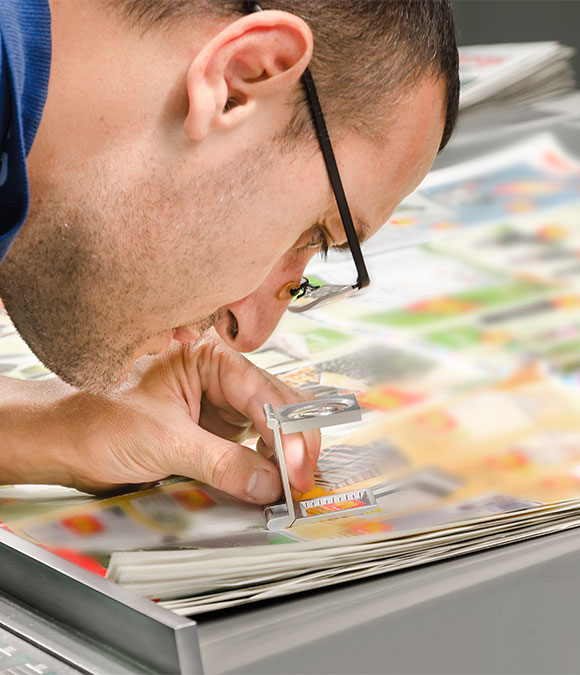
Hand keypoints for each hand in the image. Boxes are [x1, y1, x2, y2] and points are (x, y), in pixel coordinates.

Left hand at [44, 331, 319, 502]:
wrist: (66, 441)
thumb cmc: (99, 420)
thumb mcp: (163, 441)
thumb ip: (220, 462)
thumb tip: (266, 483)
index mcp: (209, 358)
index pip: (264, 392)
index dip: (287, 431)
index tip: (296, 468)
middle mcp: (221, 377)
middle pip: (278, 406)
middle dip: (294, 443)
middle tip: (298, 483)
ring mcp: (222, 406)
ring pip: (273, 427)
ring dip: (285, 456)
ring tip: (288, 487)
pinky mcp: (218, 432)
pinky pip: (255, 447)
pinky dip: (268, 466)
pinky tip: (270, 483)